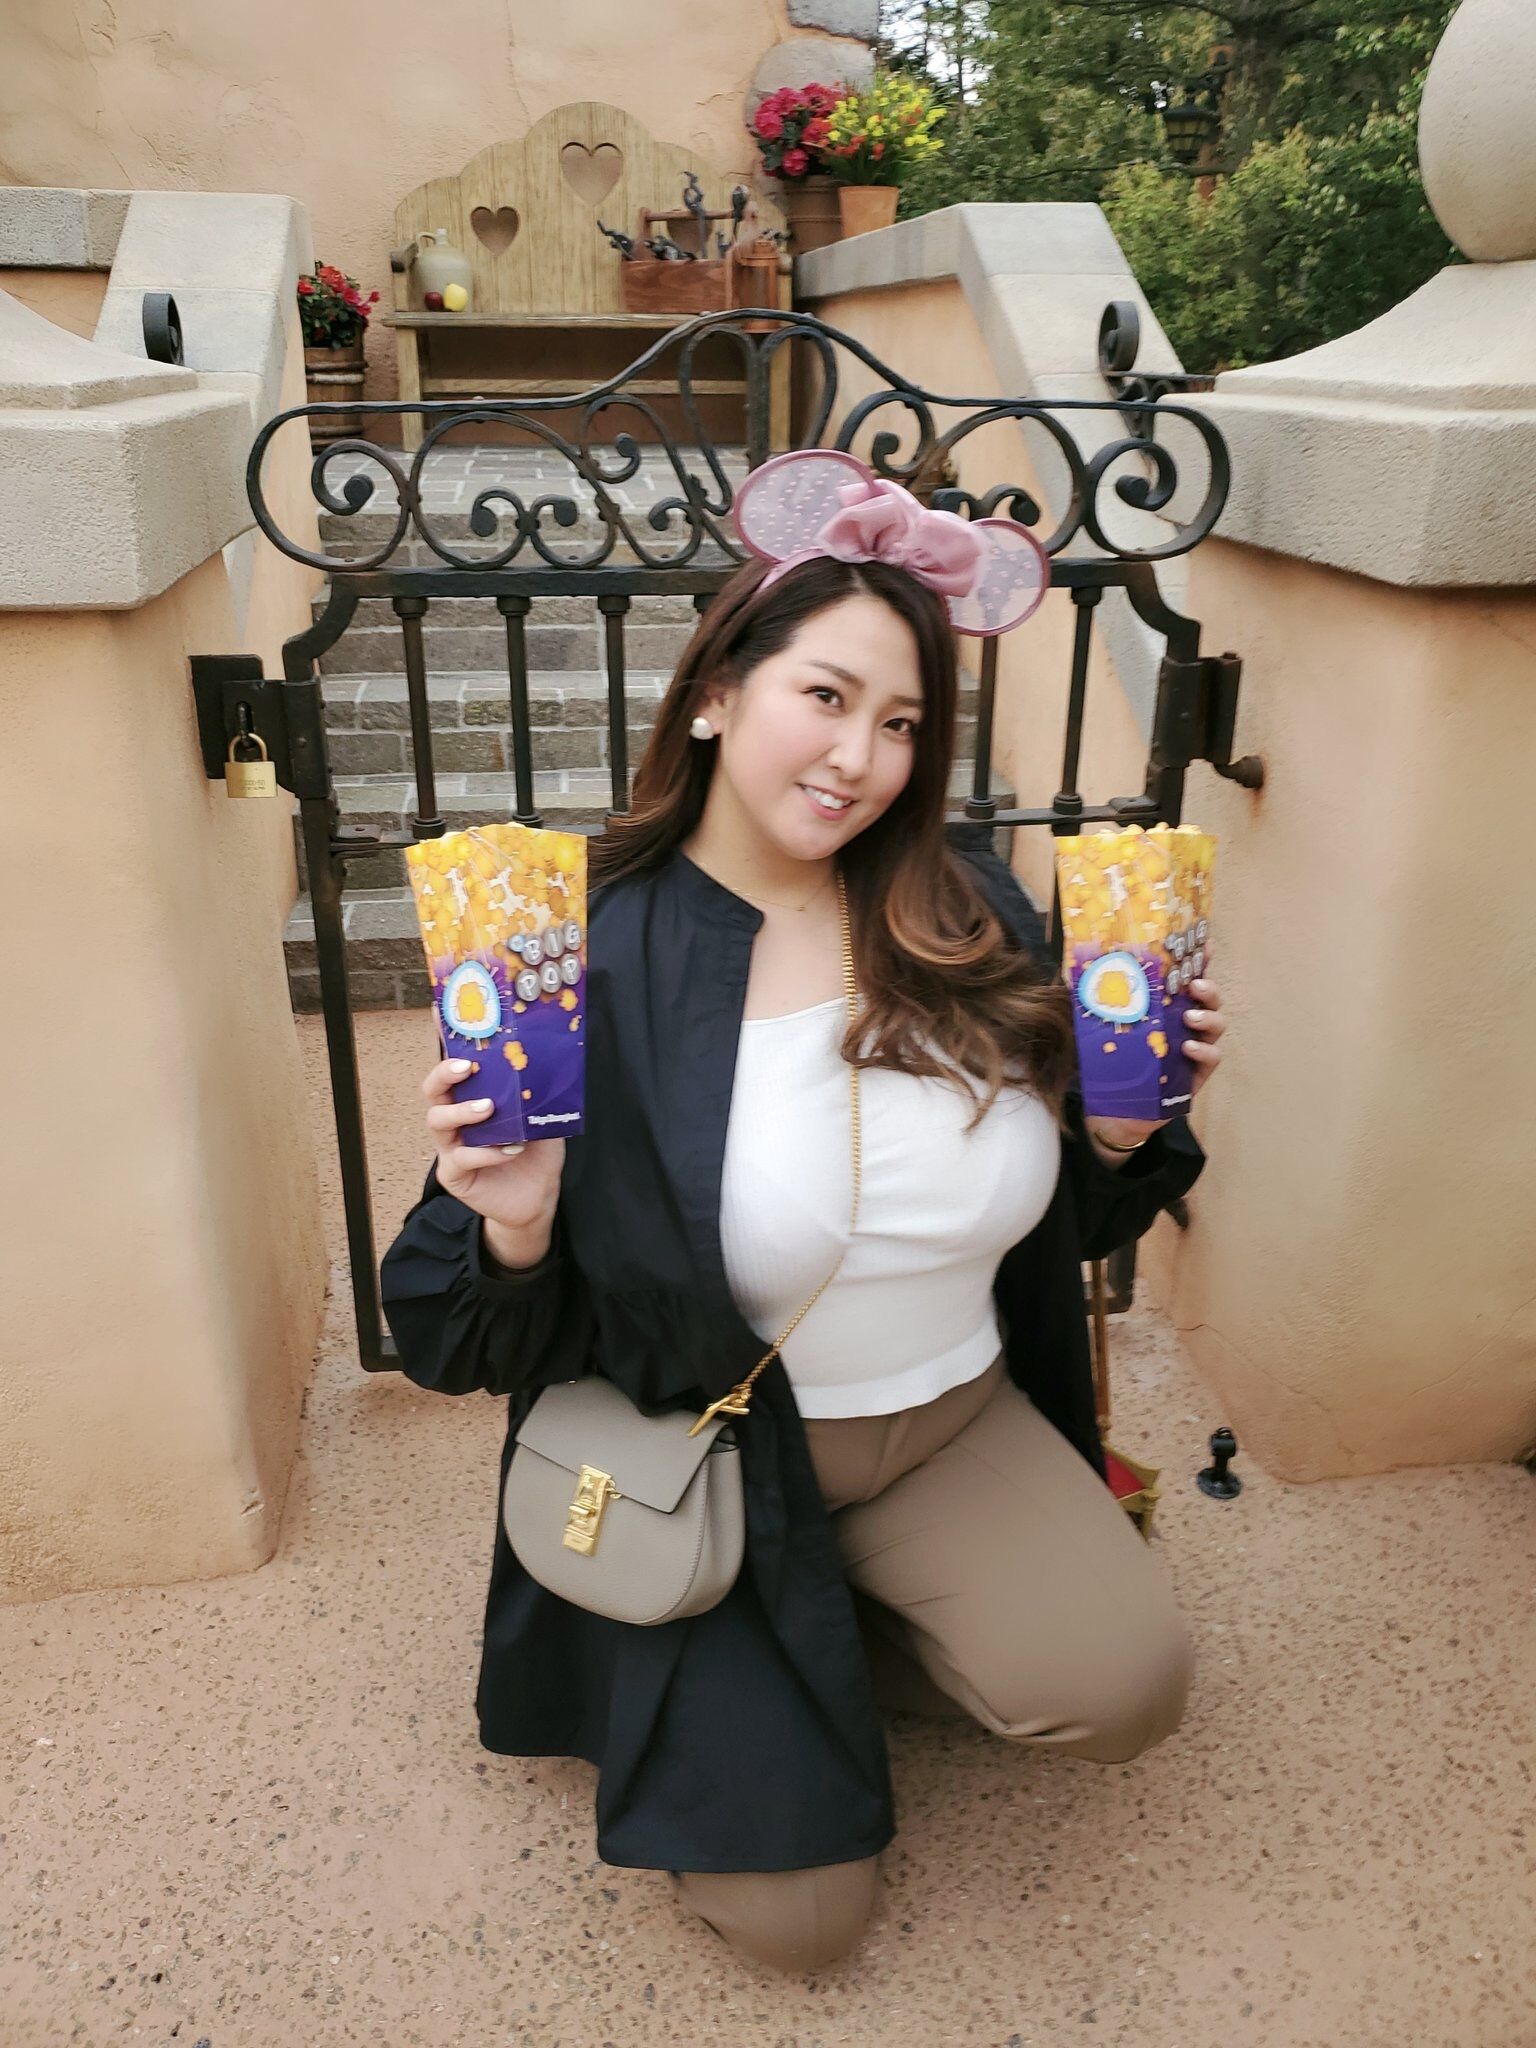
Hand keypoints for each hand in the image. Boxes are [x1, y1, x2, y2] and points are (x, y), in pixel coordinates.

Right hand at [422, 1057, 564, 1235]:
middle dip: (443, 1075)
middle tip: (466, 1069)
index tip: (448, 1025)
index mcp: (472, 1100)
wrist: (538, 1196)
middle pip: (433, 1091)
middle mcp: (455, 1120)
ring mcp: (451, 1147)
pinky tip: (511, 1150)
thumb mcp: (543, 1119)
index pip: (454, 1070)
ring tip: (488, 1109)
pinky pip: (462, 1158)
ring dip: (462, 1111)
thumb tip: (545, 1067)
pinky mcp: (453, 1174)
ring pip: (438, 1121)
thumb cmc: (536, 1153)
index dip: (447, 1048)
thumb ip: (537, 1097)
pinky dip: (486, 1152)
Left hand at [1084, 968, 1225, 1147]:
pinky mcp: (1196, 1075)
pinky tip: (1188, 1048)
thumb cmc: (1110, 1062)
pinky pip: (1212, 1058)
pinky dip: (1204, 1051)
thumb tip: (1067, 971)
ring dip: (1208, 1017)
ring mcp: (1193, 1048)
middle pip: (1209, 999)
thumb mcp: (1096, 1027)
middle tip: (1194, 987)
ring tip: (1189, 1019)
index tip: (1205, 945)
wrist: (1113, 1110)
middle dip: (1208, 989)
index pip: (1186, 978)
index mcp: (1165, 1007)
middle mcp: (1184, 1024)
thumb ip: (1089, 1001)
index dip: (1199, 960)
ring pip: (1216, 1026)